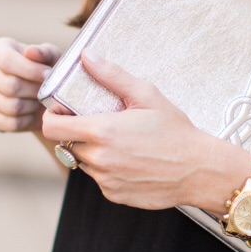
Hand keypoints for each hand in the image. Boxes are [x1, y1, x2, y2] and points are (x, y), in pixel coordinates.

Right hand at [0, 37, 60, 133]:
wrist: (42, 93)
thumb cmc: (45, 69)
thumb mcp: (50, 56)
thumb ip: (44, 52)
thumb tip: (31, 52)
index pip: (6, 61)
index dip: (30, 70)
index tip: (48, 75)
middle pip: (9, 86)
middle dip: (35, 90)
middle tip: (47, 91)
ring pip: (10, 106)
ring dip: (32, 106)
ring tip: (40, 100)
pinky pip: (8, 123)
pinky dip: (26, 121)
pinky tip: (32, 113)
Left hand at [41, 51, 237, 209]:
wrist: (198, 171)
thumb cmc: (175, 131)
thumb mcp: (146, 95)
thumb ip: (112, 75)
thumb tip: (87, 57)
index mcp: (101, 131)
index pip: (52, 127)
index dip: (53, 117)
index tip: (66, 111)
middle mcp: (98, 159)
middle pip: (65, 144)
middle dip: (76, 133)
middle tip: (99, 123)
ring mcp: (105, 179)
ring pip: (82, 162)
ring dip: (92, 151)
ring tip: (119, 142)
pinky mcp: (114, 194)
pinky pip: (99, 178)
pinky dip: (107, 168)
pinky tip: (130, 159)